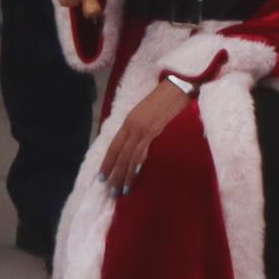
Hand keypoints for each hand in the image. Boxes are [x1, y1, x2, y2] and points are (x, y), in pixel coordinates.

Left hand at [99, 78, 194, 194]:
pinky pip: (142, 151)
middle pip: (119, 154)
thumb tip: (133, 146)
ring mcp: (141, 128)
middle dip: (114, 173)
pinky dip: (136, 165)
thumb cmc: (164, 98)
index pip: (113, 146)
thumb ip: (138, 128)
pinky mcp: (153, 130)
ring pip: (129, 156)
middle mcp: (131, 126)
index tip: (102, 177)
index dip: (107, 162)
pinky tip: (133, 176)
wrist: (177, 87)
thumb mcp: (145, 113)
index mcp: (128, 121)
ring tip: (121, 190)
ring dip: (124, 174)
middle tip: (110, 191)